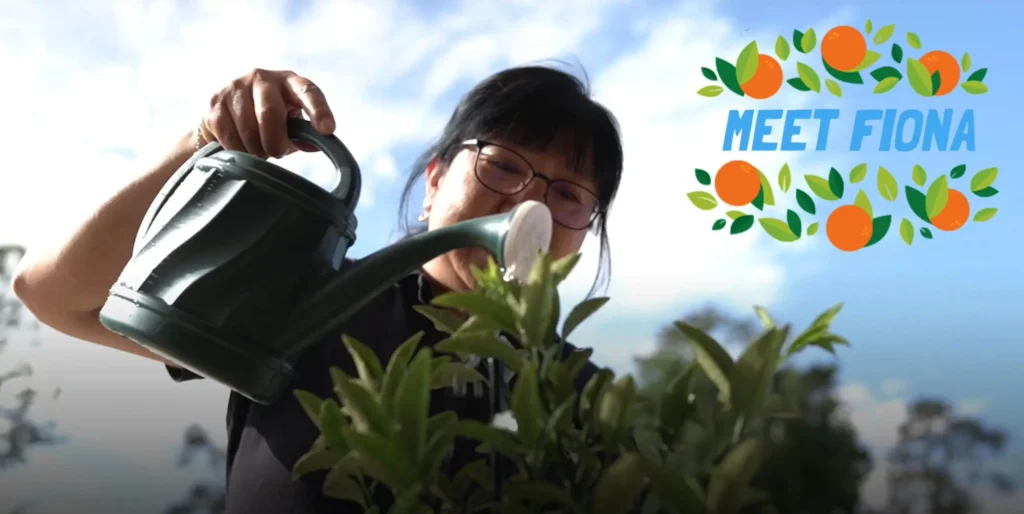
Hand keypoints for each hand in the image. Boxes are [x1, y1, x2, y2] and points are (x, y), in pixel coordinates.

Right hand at [198, 69, 336, 157]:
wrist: (226, 115)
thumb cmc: (268, 122)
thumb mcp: (290, 126)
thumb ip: (304, 135)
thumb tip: (316, 145)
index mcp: (289, 82)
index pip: (308, 92)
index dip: (319, 110)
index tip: (327, 129)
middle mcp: (262, 77)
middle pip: (270, 114)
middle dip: (274, 142)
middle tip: (276, 152)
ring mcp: (236, 86)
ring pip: (248, 128)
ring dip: (255, 149)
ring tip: (257, 150)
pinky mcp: (215, 101)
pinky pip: (229, 135)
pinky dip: (238, 150)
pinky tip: (240, 147)